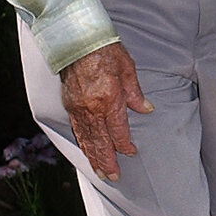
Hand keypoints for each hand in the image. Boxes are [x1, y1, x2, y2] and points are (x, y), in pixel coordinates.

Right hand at [59, 42, 152, 182]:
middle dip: (107, 160)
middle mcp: (91, 108)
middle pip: (100, 141)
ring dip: (94, 156)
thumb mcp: (127, 68)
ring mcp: (78, 107)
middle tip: (113, 176)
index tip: (130, 152)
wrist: (76, 39)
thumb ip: (135, 93)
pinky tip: (87, 150)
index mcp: (108, 99)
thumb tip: (146, 109)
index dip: (124, 144)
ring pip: (87, 138)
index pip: (118, 130)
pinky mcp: (69, 104)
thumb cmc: (105, 49)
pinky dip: (83, 142)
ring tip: (100, 171)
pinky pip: (77, 129)